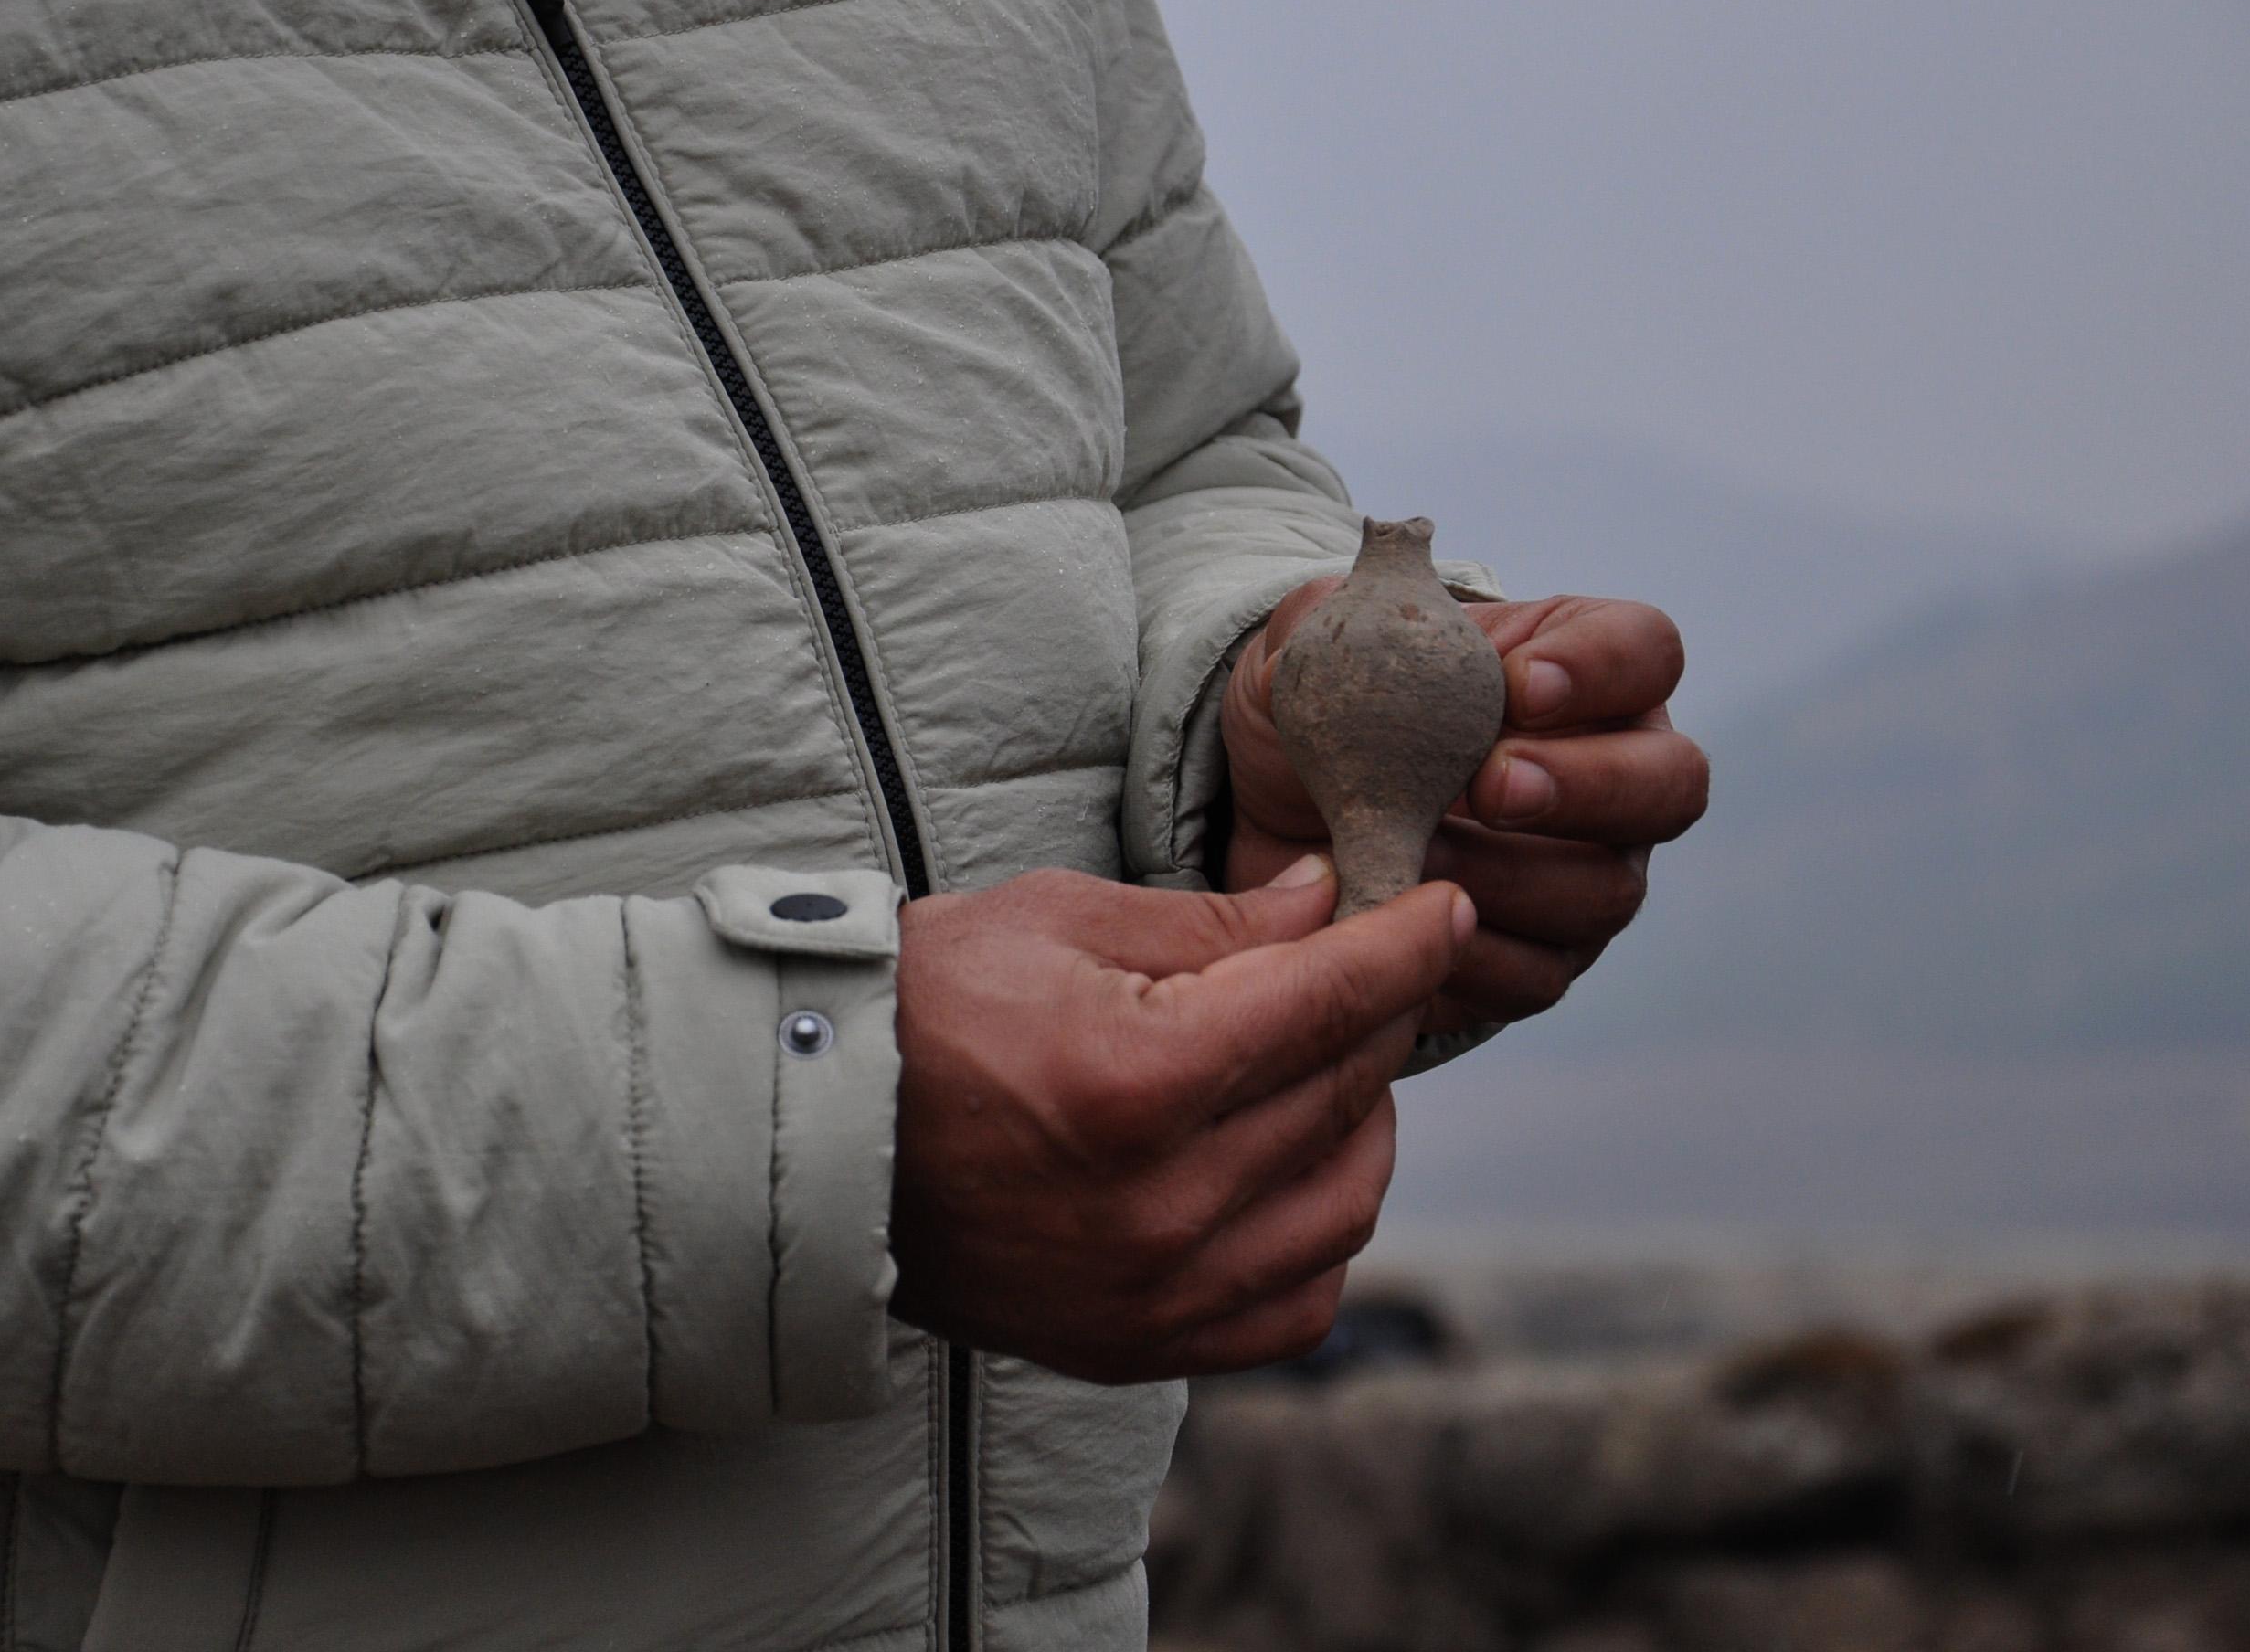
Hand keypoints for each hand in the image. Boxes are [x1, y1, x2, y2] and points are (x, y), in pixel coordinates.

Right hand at [890, 865, 1472, 1382]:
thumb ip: (1214, 924)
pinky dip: (1320, 1236)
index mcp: (1138, 1079)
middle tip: (1361, 969)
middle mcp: (1160, 1204)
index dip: (1407, 945)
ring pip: (1346, 1204)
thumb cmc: (917, 1006)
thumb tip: (1334, 902)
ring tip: (1324, 1071)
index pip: (1332, 1003)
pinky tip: (1293, 1176)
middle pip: (1344, 1092)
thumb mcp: (1057, 921)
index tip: (1445, 910)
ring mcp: (1153, 1290)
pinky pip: (1296, 1304)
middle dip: (1374, 1014)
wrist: (804, 1138)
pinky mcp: (1135, 1345)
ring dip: (1360, 1124)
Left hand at [1221, 589, 1708, 1032]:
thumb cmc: (1321, 714)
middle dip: (1586, 786)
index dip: (1601, 669)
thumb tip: (1346, 624)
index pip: (1646, 652)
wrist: (1274, 819)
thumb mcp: (1312, 646)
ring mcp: (1588, 872)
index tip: (1518, 684)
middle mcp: (1611, 773)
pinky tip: (1404, 924)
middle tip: (1489, 784)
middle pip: (1671, 784)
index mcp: (1579, 670)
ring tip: (1414, 855)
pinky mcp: (1541, 959)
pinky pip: (1538, 975)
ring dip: (1507, 876)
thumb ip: (1333, 619)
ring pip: (1608, 890)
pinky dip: (1469, 955)